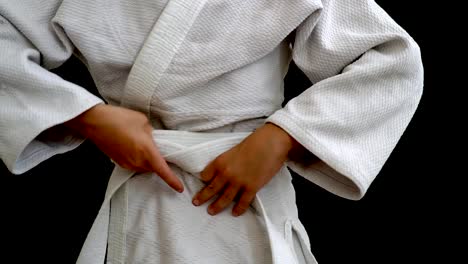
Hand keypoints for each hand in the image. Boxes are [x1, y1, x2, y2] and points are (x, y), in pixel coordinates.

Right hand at [64, 104, 183, 192]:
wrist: (95, 122)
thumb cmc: (120, 119)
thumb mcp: (143, 122)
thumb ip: (152, 134)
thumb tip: (152, 140)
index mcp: (147, 151)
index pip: (163, 170)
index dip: (173, 181)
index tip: (179, 189)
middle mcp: (137, 161)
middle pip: (153, 168)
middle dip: (159, 163)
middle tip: (162, 151)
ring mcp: (127, 163)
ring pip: (143, 167)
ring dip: (147, 161)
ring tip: (144, 145)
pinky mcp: (119, 162)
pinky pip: (134, 164)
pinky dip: (138, 159)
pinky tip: (134, 147)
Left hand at [192, 123, 304, 215]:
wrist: (271, 143)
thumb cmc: (255, 142)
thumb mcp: (234, 150)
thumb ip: (228, 161)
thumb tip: (227, 170)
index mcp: (220, 161)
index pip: (205, 175)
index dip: (203, 180)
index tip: (202, 184)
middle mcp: (226, 173)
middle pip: (211, 189)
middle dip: (202, 197)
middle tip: (196, 203)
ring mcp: (238, 182)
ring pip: (224, 199)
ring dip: (217, 206)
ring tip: (211, 211)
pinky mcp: (251, 188)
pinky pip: (242, 202)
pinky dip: (238, 209)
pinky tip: (235, 213)